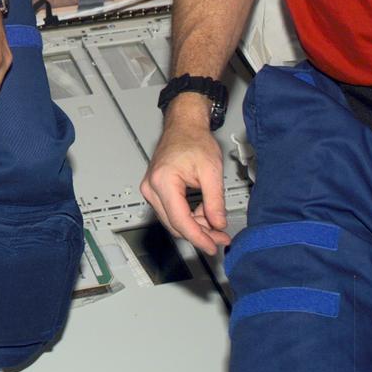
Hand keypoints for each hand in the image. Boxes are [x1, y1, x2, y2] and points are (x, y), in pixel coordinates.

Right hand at [140, 93, 230, 254]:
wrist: (184, 125)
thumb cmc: (193, 140)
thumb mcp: (211, 171)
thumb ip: (215, 200)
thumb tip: (218, 223)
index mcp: (163, 182)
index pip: (180, 221)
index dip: (198, 237)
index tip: (213, 245)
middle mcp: (151, 188)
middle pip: (175, 225)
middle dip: (199, 233)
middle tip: (220, 237)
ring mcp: (151, 189)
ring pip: (173, 221)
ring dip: (195, 226)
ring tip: (215, 223)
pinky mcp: (155, 190)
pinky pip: (171, 212)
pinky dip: (189, 217)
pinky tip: (204, 214)